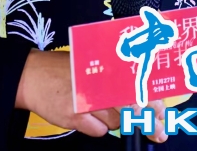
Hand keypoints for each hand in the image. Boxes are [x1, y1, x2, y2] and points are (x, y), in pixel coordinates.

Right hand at [15, 49, 167, 141]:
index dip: (154, 100)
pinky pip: (98, 130)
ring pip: (116, 120)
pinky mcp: (75, 116)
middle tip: (159, 132)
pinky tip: (85, 115)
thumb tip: (143, 96)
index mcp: (104, 65)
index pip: (137, 83)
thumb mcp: (91, 65)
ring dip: (115, 119)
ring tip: (97, 107)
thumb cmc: (64, 70)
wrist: (32, 76)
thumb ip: (114, 78)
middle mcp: (98, 80)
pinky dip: (96, 127)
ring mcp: (87, 99)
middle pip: (132, 105)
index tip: (163, 113)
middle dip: (148, 121)